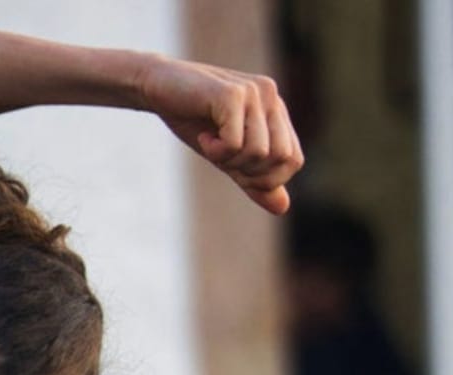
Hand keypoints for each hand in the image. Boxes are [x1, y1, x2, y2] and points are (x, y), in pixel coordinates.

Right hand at [138, 54, 303, 214]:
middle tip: (222, 158)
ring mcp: (254, 93)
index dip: (267, 179)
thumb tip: (283, 208)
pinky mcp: (233, 95)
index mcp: (275, 111)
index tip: (237, 170)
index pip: (293, 160)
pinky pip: (235, 143)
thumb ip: (254, 180)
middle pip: (281, 158)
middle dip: (249, 172)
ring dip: (228, 160)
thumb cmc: (194, 121)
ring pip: (258, 152)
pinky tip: (203, 136)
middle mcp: (271, 98)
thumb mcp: (228, 158)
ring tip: (210, 144)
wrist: (159, 89)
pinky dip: (215, 150)